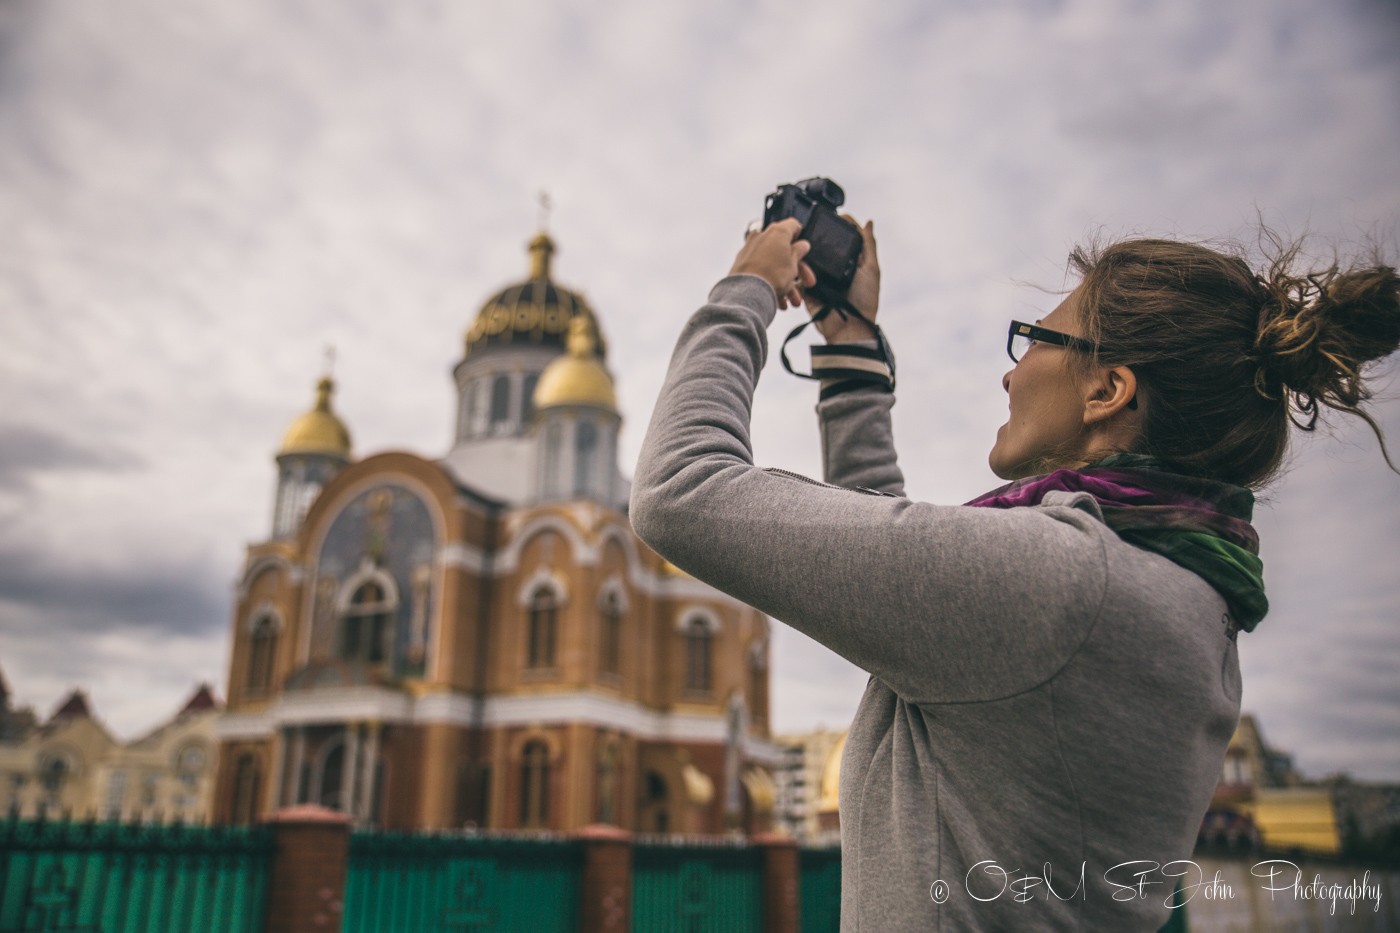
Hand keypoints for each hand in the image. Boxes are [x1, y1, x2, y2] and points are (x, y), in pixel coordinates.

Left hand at [730, 218, 816, 309]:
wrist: (747, 292)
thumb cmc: (771, 277)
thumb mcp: (794, 265)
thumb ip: (799, 252)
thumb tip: (802, 245)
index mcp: (777, 232)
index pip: (793, 226)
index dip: (801, 238)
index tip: (804, 250)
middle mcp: (762, 236)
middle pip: (784, 249)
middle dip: (797, 269)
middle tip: (806, 282)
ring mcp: (750, 249)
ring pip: (773, 263)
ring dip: (786, 281)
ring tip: (792, 299)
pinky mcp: (742, 263)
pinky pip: (761, 271)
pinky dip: (771, 283)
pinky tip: (779, 300)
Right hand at [805, 217, 879, 342]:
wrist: (848, 328)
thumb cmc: (865, 301)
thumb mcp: (871, 269)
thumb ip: (869, 245)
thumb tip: (869, 222)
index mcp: (850, 261)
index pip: (842, 238)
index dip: (838, 225)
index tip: (831, 216)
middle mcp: (834, 267)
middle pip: (823, 245)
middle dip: (815, 235)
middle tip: (808, 225)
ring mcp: (819, 277)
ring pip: (808, 257)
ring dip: (804, 250)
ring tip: (799, 242)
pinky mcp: (807, 288)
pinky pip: (798, 274)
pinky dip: (796, 267)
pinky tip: (793, 259)